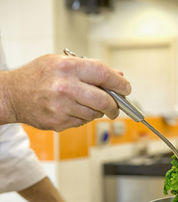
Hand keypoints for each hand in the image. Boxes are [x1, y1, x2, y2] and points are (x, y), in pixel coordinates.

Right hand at [2, 54, 130, 130]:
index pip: (103, 74)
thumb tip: (118, 77)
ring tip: (86, 104)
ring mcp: (61, 107)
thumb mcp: (62, 62)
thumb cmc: (37, 76)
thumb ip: (91, 68)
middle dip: (115, 105)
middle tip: (116, 107)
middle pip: (104, 100)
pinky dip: (84, 117)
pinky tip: (73, 109)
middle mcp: (65, 87)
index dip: (119, 83)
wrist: (11, 95)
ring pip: (95, 114)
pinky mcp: (58, 122)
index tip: (126, 88)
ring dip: (98, 111)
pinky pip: (82, 122)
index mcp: (67, 67)